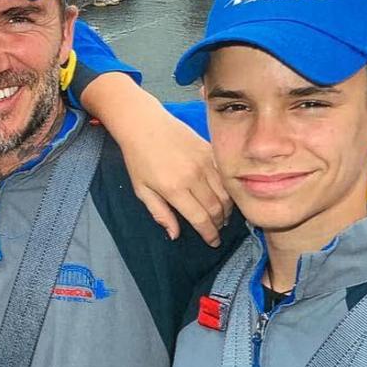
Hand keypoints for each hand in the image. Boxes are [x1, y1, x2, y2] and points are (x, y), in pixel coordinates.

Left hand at [119, 104, 230, 245]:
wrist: (143, 124)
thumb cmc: (138, 159)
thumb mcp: (141, 190)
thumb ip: (160, 213)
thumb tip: (175, 234)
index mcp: (174, 189)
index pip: (200, 219)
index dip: (210, 234)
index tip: (213, 242)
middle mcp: (193, 176)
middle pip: (217, 208)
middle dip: (220, 223)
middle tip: (218, 229)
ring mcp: (204, 161)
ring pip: (226, 192)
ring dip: (227, 208)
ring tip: (223, 215)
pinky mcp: (209, 150)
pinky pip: (225, 175)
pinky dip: (228, 188)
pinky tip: (224, 195)